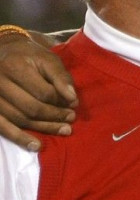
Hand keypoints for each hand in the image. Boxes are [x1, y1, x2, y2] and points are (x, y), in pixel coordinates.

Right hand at [0, 34, 76, 149]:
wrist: (5, 54)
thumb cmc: (30, 57)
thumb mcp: (48, 59)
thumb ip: (61, 77)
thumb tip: (73, 99)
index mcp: (14, 67)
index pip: (42, 92)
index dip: (60, 101)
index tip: (74, 105)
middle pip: (31, 108)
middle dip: (54, 116)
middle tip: (70, 120)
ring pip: (20, 119)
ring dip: (43, 128)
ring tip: (63, 130)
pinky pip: (3, 128)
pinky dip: (20, 138)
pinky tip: (36, 145)